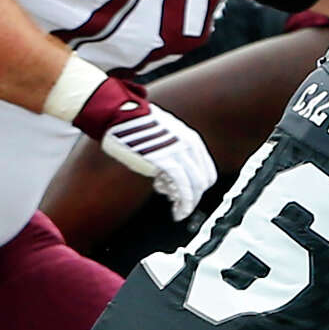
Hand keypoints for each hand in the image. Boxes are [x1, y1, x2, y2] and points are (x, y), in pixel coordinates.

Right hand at [76, 77, 217, 220]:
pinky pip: (182, 187)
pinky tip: (178, 212)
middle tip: (184, 209)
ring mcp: (178, 153)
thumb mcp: (162, 137)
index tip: (189, 197)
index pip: (206, 170)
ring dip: (189, 204)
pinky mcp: (165, 161)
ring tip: (180, 214)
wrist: (120, 115)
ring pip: (195, 186)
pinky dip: (183, 202)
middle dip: (195, 197)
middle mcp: (189, 146)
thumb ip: (171, 153)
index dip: (199, 186)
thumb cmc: (136, 127)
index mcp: (191, 140)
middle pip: (203, 180)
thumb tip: (168, 178)